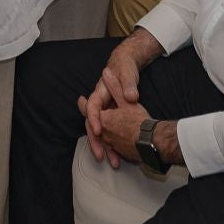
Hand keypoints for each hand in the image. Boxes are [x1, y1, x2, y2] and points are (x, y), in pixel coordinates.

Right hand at [80, 30, 159, 166]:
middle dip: (96, 141)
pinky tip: (120, 156)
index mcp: (101, 92)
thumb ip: (127, 85)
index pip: (93, 108)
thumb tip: (130, 96)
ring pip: (101, 132)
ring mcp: (106, 110)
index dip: (94, 119)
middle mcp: (101, 103)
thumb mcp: (127, 74)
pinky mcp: (113, 116)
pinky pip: (110, 133)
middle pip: (93, 124)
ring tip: (113, 161)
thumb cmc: (124, 67)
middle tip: (100, 155)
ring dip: (105, 147)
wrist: (126, 62)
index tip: (99, 130)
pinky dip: (113, 144)